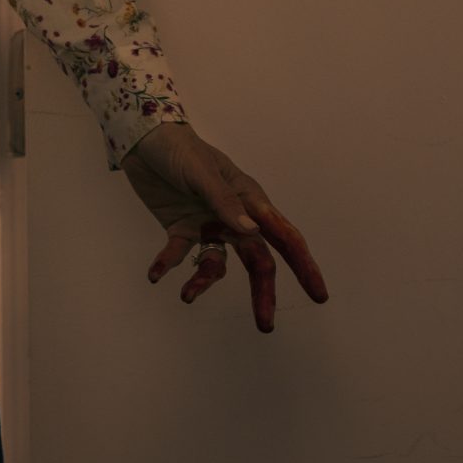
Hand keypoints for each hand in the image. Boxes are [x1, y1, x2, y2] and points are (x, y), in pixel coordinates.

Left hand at [120, 120, 328, 332]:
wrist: (143, 138)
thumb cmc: (180, 148)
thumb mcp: (201, 171)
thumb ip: (224, 201)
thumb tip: (250, 232)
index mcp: (249, 200)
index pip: (284, 237)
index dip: (304, 266)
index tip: (319, 293)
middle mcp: (233, 217)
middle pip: (257, 260)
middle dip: (262, 292)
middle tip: (265, 324)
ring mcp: (208, 224)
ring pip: (218, 264)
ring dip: (204, 282)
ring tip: (187, 296)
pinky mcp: (181, 229)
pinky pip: (179, 255)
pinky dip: (168, 265)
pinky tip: (155, 274)